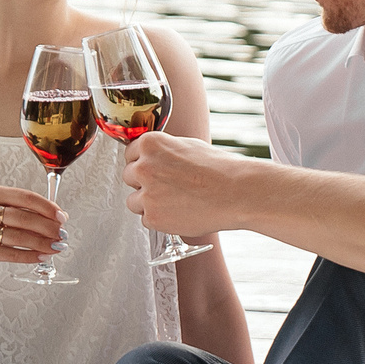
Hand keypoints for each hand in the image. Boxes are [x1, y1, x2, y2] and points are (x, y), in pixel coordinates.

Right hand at [0, 185, 65, 275]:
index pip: (26, 197)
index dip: (47, 207)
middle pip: (24, 217)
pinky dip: (31, 256)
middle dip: (48, 227)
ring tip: (57, 247)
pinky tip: (43, 256)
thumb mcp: (5, 213)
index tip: (62, 217)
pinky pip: (12, 254)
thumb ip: (29, 212)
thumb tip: (60, 218)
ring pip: (19, 237)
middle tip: (62, 234)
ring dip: (43, 243)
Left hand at [122, 131, 249, 237]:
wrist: (235, 192)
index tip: (156, 170)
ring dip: (149, 202)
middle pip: (129, 177)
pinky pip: (146, 219)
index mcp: (150, 144)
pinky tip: (179, 212)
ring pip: (134, 201)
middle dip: (144, 183)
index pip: (130, 154)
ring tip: (175, 201)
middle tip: (168, 187)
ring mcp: (146, 194)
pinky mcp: (153, 217)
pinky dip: (160, 219)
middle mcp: (143, 167)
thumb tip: (151, 158)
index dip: (144, 163)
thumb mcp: (186, 146)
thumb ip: (162, 151)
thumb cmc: (218, 169)